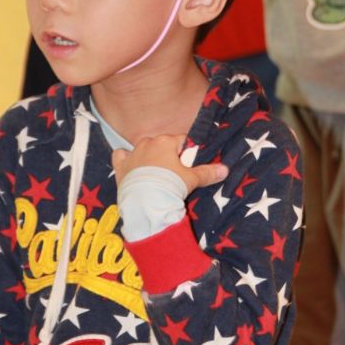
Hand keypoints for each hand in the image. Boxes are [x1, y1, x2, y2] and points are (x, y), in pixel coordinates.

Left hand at [112, 134, 227, 195]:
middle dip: (167, 156)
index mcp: (166, 141)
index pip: (181, 140)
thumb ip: (208, 172)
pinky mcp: (120, 165)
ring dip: (148, 157)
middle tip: (172, 174)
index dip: (185, 153)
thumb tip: (225, 169)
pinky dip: (126, 160)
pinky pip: (121, 155)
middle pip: (161, 145)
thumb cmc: (170, 186)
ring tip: (154, 175)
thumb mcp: (191, 180)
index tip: (187, 165)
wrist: (145, 204)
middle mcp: (147, 142)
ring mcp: (132, 153)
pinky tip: (131, 167)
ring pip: (142, 149)